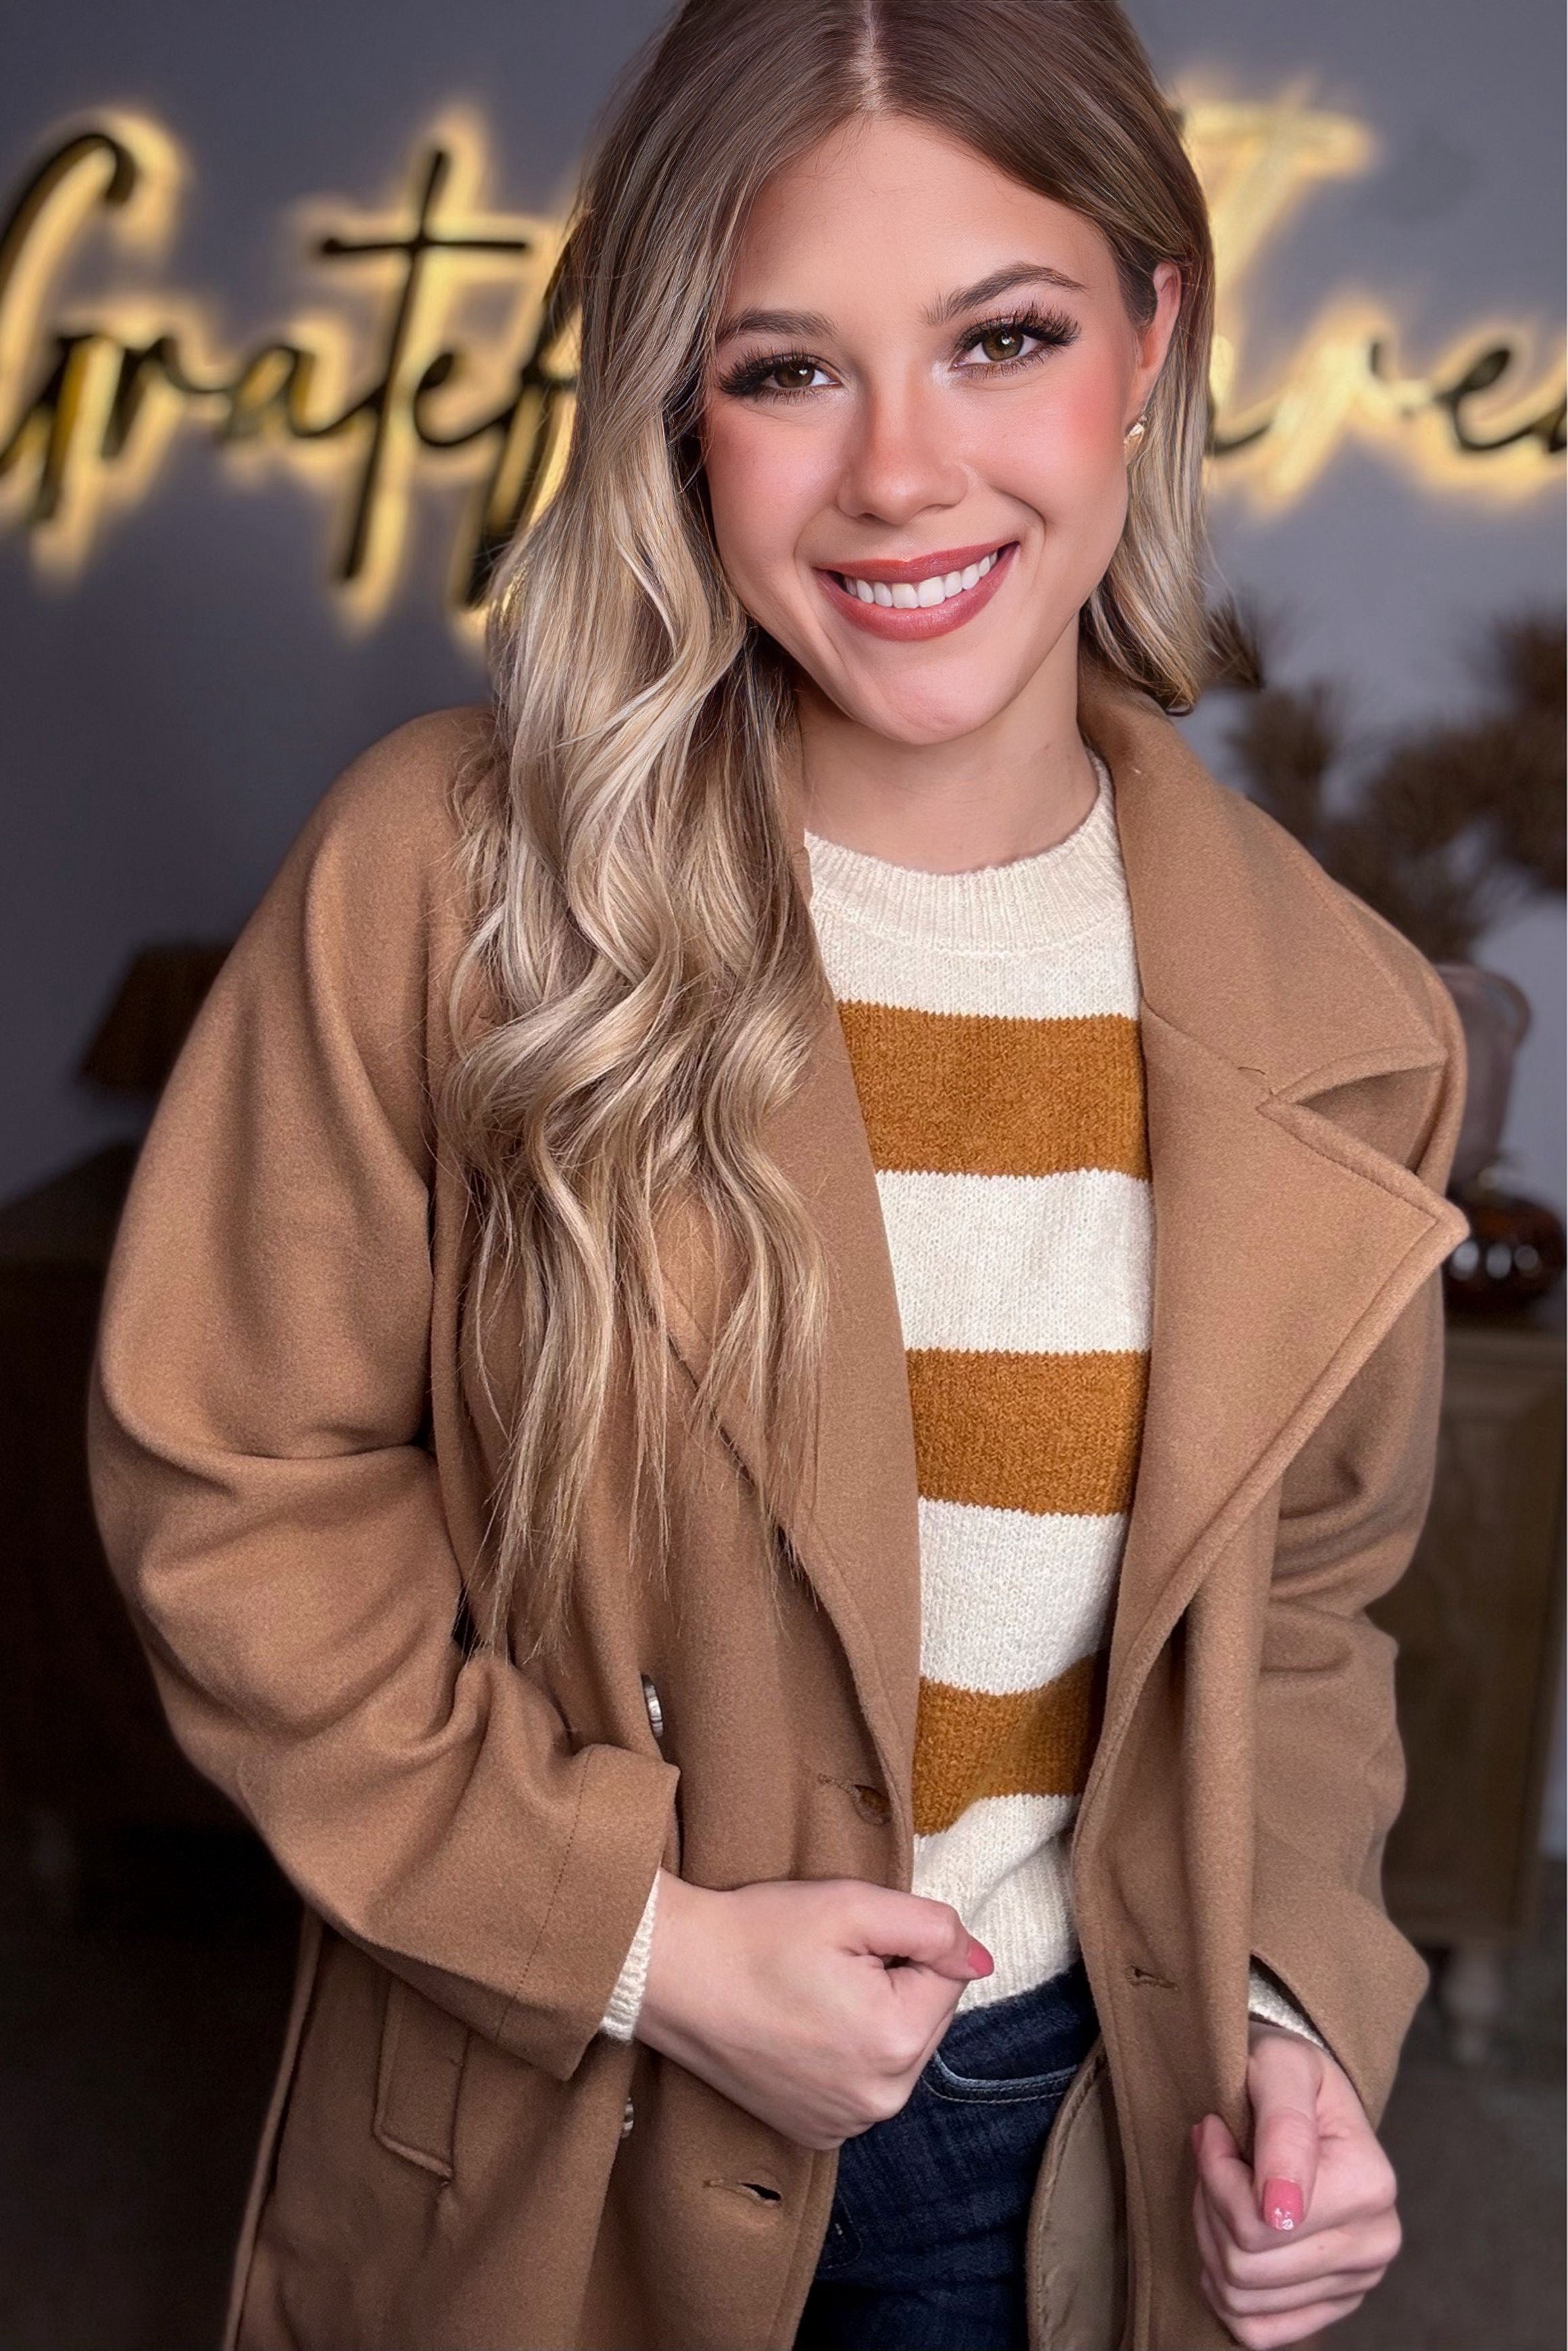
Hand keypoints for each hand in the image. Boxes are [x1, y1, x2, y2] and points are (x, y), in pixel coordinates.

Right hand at [636, 1871, 993, 2149]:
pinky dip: (845, 2053)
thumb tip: (980, 1959)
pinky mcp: (818, 2133)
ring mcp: (847, 2124)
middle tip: (827, 1961)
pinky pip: (863, 2083)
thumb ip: (933, 1927)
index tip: (848, 1941)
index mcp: (896, 2041)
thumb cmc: (758, 1934)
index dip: (903, 1943)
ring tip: (811, 1992)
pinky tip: (801, 2028)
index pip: (948, 1974)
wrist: (676, 1976)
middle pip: (925, 2018)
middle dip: (894, 1983)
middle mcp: (881, 2099)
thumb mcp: (853, 1905)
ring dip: (873, 2018)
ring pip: (896, 2051)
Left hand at [1191, 2022, 1400, 2348]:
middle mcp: (1376, 2242)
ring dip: (1212, 2242)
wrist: (1303, 2091)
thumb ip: (1284, 2125)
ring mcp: (1358, 2282)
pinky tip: (1228, 2239)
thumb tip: (1283, 2212)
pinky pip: (1258, 2331)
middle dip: (1210, 2208)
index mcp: (1371, 2184)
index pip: (1256, 2222)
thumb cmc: (1284, 2072)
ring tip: (1223, 2190)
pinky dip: (1227, 2293)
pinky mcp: (1334, 2305)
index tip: (1214, 2128)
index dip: (1215, 2173)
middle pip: (1246, 2266)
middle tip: (1216, 2159)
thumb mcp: (1279, 2065)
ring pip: (1243, 2299)